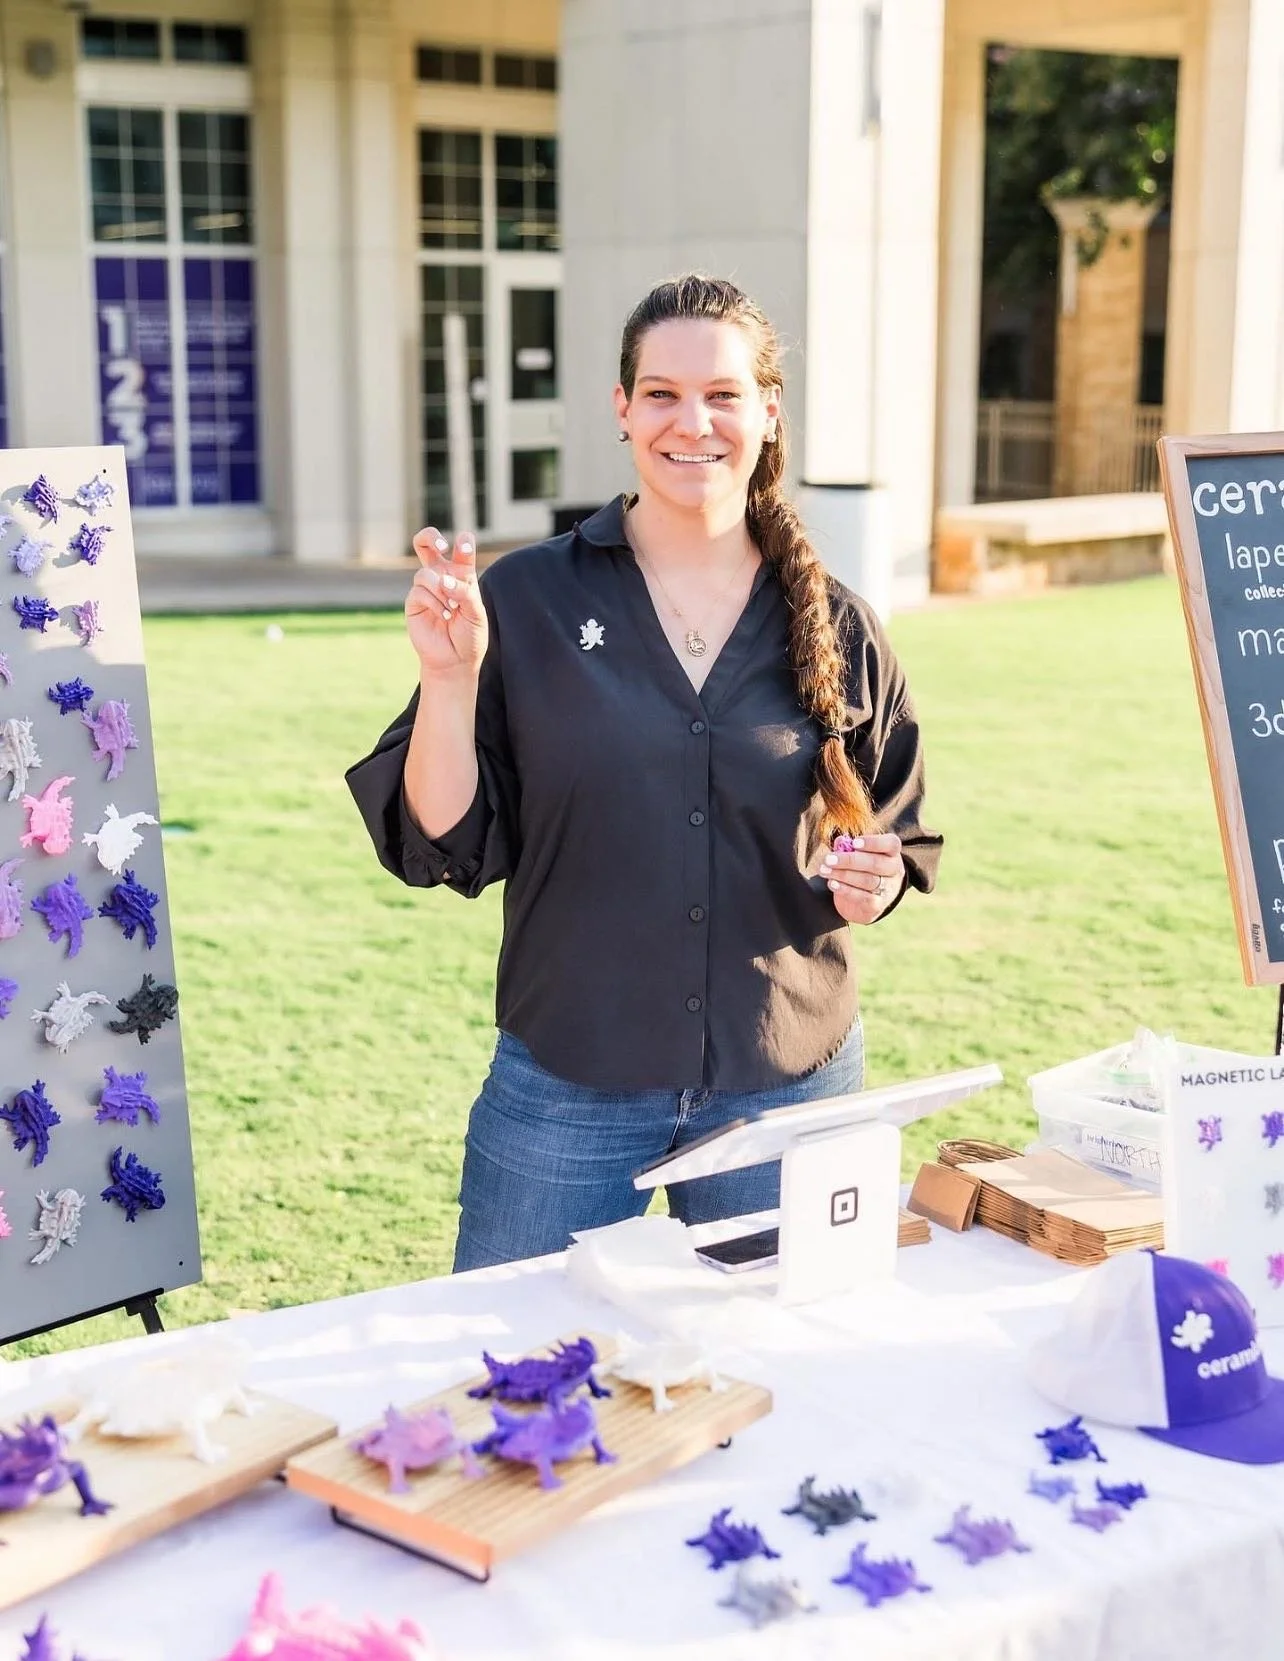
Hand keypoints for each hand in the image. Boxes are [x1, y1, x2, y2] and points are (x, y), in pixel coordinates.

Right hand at [406, 527, 488, 679]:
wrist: (456, 660)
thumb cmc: (470, 635)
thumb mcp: (476, 613)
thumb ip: (465, 592)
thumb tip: (444, 581)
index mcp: (462, 575)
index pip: (461, 550)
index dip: (462, 542)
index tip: (464, 544)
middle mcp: (442, 577)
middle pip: (427, 544)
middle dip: (430, 537)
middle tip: (442, 546)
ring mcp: (426, 588)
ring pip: (425, 574)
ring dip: (441, 590)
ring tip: (453, 609)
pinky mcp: (414, 602)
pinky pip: (419, 592)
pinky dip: (435, 603)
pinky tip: (445, 616)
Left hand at [822, 833, 904, 925]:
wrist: (867, 901)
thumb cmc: (862, 869)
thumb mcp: (857, 855)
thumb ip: (848, 847)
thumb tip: (840, 841)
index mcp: (891, 853)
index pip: (891, 844)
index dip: (873, 843)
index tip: (854, 843)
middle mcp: (894, 870)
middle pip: (876, 863)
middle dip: (849, 860)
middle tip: (828, 859)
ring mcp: (887, 889)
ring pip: (867, 881)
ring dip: (842, 875)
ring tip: (824, 870)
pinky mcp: (877, 905)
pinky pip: (863, 898)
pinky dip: (846, 890)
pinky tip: (832, 884)